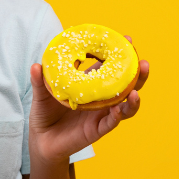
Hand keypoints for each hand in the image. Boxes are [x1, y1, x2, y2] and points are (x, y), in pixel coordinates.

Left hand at [28, 35, 149, 163]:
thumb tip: (36, 65)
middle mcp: (100, 99)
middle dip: (137, 74)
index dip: (117, 55)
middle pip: (125, 86)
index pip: (108, 67)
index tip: (126, 39)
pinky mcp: (97, 130)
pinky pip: (111, 122)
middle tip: (142, 61)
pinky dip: (118, 115)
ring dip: (134, 97)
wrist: (42, 140)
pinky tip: (120, 108)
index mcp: (89, 85)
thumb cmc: (44, 113)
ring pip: (125, 106)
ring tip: (137, 89)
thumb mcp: (41, 94)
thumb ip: (40, 81)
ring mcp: (101, 114)